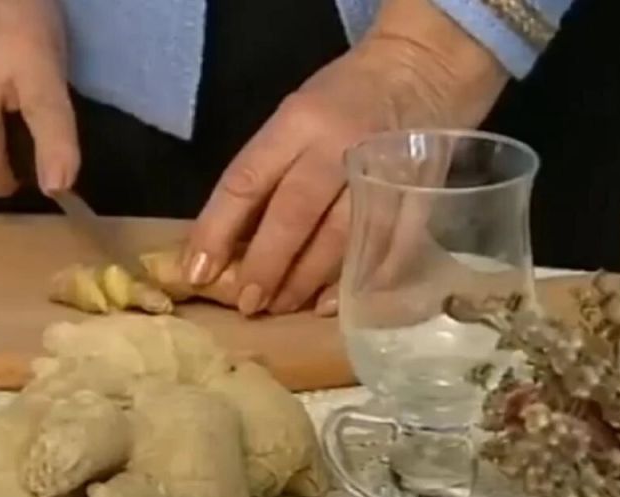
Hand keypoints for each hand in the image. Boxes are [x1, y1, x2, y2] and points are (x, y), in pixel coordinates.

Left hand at [184, 0, 507, 316]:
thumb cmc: (345, 96)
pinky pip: (389, 246)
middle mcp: (338, 146)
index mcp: (297, 122)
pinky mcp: (418, 193)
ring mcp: (382, 171)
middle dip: (266, 265)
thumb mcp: (295, 115)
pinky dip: (360, 279)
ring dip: (308, 279)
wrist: (423, 68)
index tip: (196, 273)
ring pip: (340, 237)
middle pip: (294, 214)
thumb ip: (268, 170)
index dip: (216, 231)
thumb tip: (232, 241)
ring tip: (282, 306)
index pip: (246, 181)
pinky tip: (333, 304)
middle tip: (247, 303)